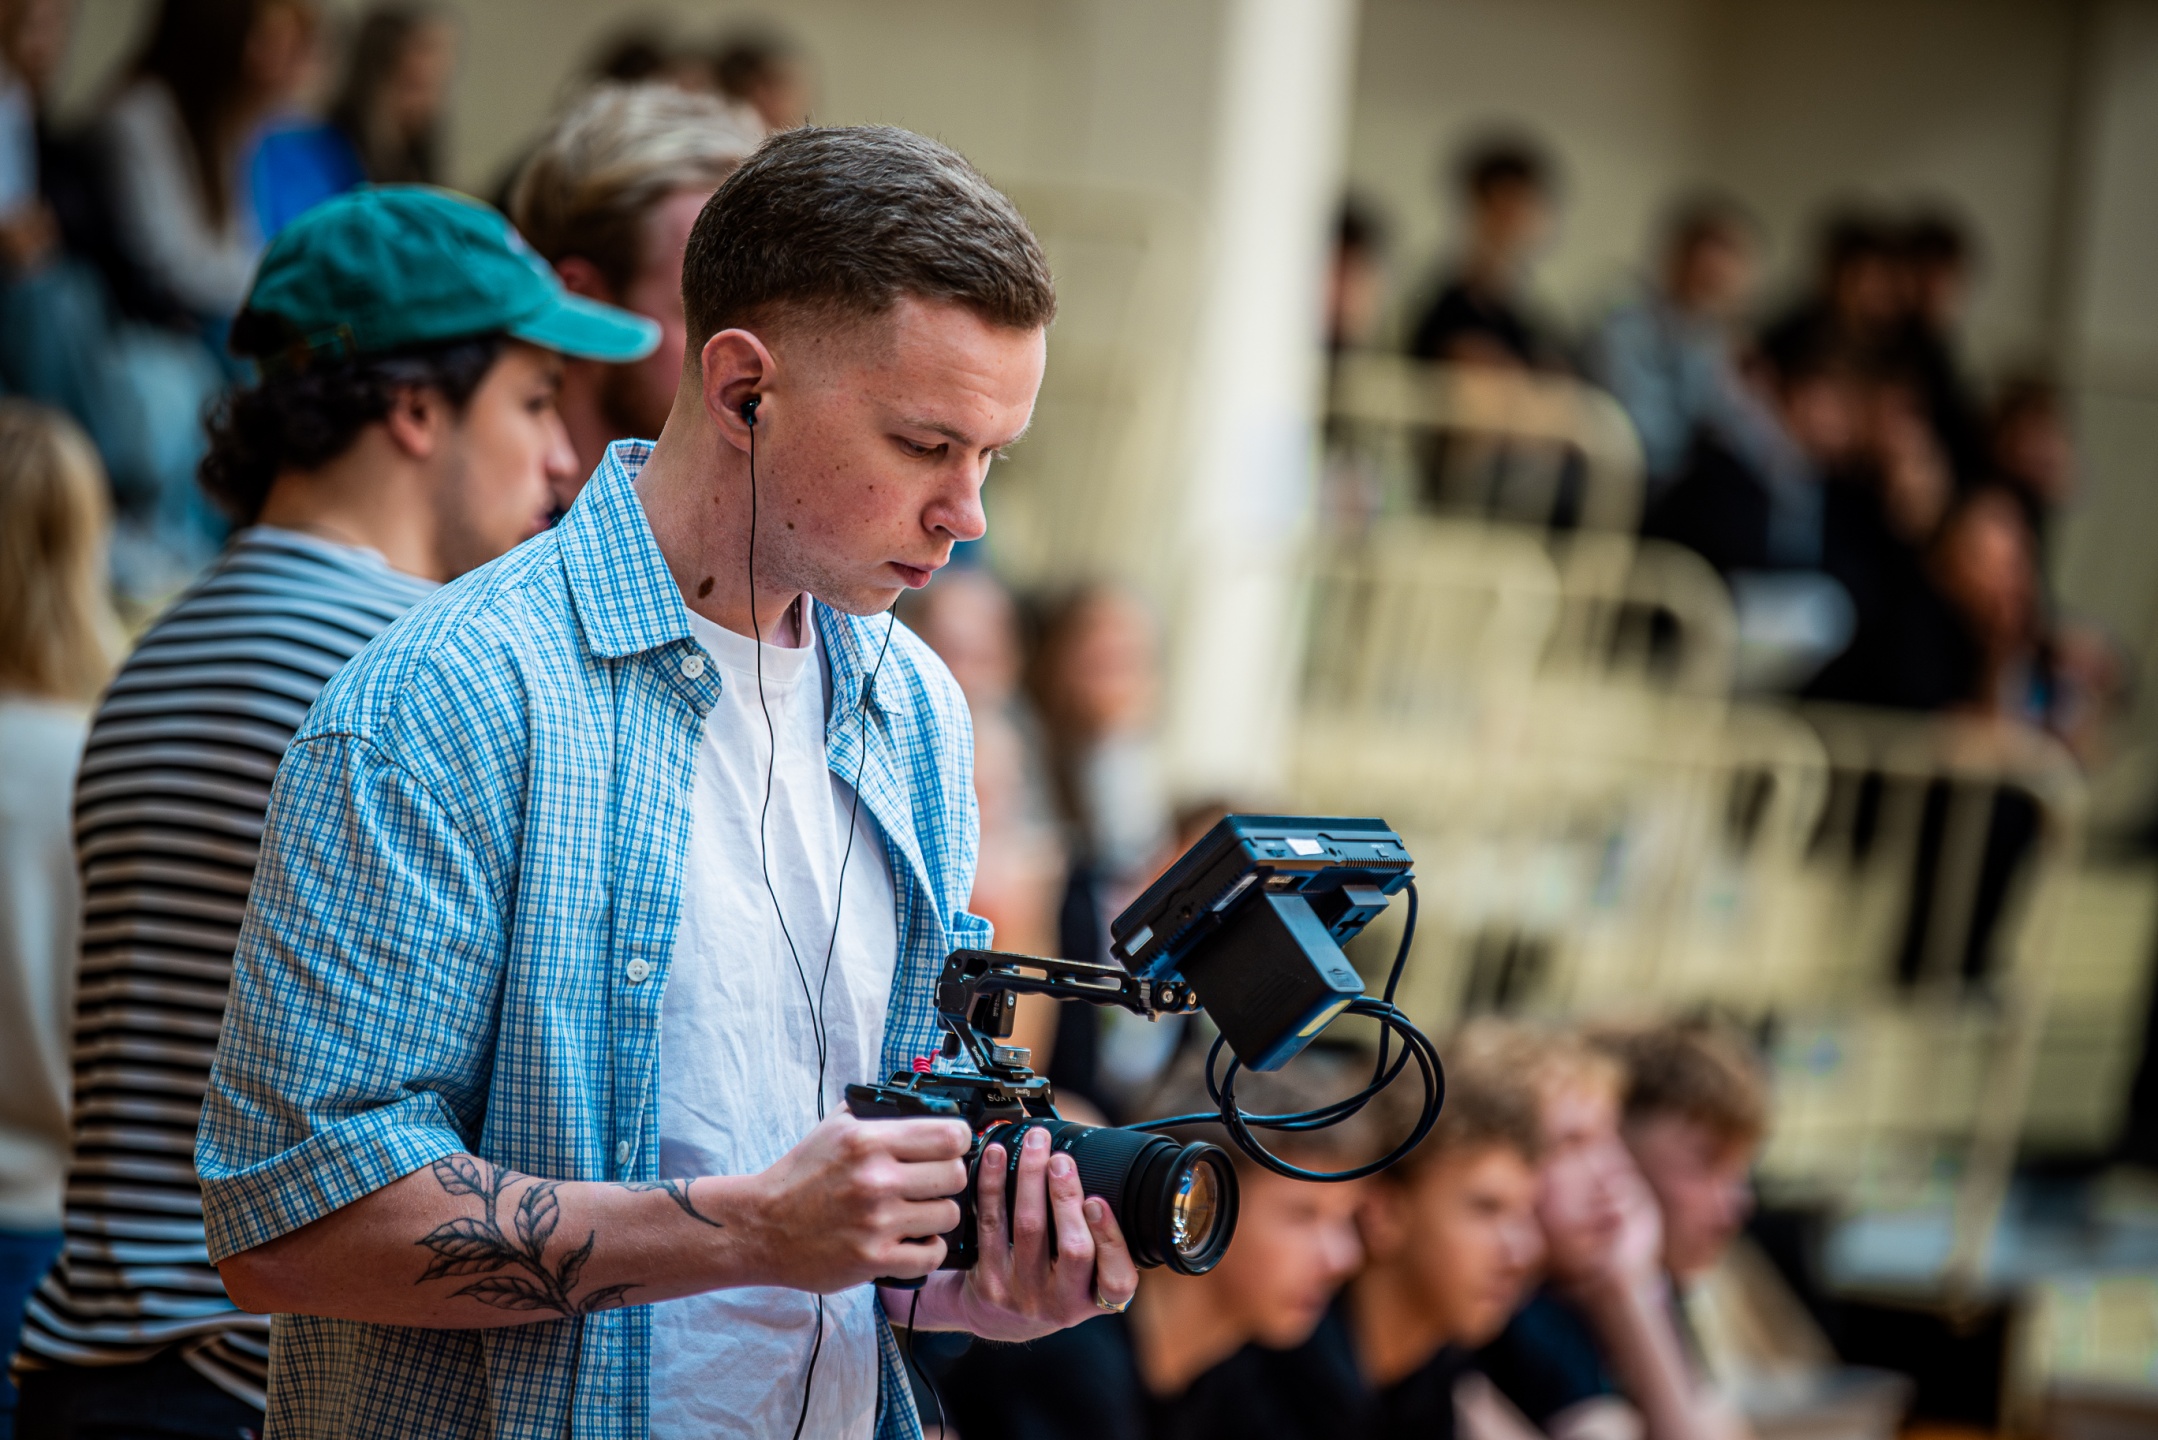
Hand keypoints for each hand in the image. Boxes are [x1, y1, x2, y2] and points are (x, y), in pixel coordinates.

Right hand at [739, 1110, 969, 1293]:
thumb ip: (876, 1112)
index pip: (949, 1135)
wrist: (762, 1226)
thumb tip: (923, 1102)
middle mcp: (875, 1179)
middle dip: (948, 1178)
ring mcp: (876, 1222)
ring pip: (948, 1215)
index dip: (957, 1141)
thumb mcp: (834, 1128)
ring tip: (917, 1213)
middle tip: (931, 1183)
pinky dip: (928, 1249)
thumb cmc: (800, 1177)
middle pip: (955, 1175)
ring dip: (937, 1215)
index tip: (949, 1148)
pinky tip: (912, 1240)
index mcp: (868, 1141)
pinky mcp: (873, 1258)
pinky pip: (932, 1254)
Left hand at [893, 1124, 1136, 1341]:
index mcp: (1095, 1300)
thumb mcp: (1084, 1281)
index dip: (1110, 1239)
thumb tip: (1107, 1176)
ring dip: (1031, 1178)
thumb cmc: (1052, 1284)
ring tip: (1035, 1145)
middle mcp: (1061, 1304)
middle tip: (1061, 1159)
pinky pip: (992, 1224)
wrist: (997, 1318)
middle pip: (1073, 1248)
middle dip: (1067, 1197)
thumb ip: (1099, 1244)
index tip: (1097, 1200)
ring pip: (1029, 1228)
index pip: (1117, 1280)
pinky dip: (994, 1184)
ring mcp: (1023, 1295)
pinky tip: (998, 1157)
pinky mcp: (989, 1283)